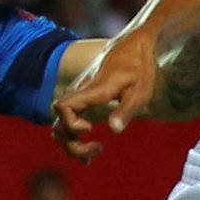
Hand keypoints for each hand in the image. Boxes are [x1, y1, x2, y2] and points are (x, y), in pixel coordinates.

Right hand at [52, 28, 159, 155]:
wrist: (134, 47)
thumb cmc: (139, 68)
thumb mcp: (140, 91)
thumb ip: (125, 110)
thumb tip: (113, 130)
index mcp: (93, 91)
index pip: (64, 107)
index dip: (71, 123)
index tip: (91, 128)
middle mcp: (82, 95)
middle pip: (59, 124)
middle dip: (72, 144)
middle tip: (98, 148)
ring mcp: (81, 99)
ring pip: (61, 127)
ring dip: (71, 144)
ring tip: (93, 153)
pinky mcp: (85, 102)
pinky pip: (69, 124)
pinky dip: (74, 139)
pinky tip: (89, 151)